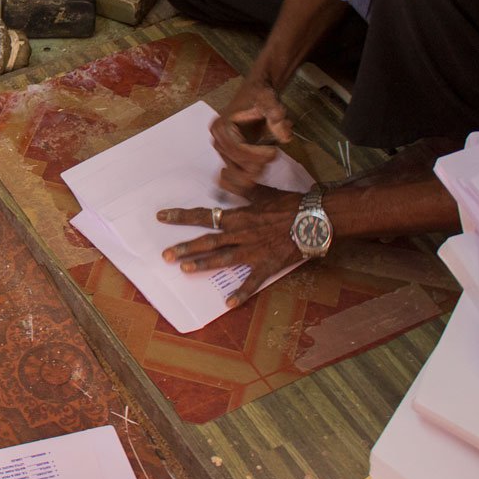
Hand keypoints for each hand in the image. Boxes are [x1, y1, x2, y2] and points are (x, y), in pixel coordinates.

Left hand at [156, 186, 304, 307]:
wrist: (316, 218)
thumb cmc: (290, 204)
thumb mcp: (262, 192)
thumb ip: (240, 188)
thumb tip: (221, 175)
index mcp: (239, 216)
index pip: (204, 215)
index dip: (182, 216)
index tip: (162, 217)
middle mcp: (241, 234)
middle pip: (208, 241)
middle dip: (186, 247)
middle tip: (166, 255)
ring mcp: (254, 251)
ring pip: (223, 258)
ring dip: (203, 264)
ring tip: (184, 269)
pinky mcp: (268, 264)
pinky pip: (252, 281)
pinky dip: (241, 293)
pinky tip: (228, 303)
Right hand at [211, 82, 293, 195]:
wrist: (256, 93)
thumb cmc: (260, 95)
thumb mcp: (269, 99)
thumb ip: (276, 114)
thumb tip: (285, 137)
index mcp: (222, 127)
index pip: (237, 150)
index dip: (256, 156)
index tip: (274, 152)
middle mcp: (217, 140)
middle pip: (236, 163)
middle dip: (257, 163)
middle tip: (274, 152)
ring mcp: (222, 150)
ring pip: (236, 172)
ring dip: (254, 169)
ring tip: (269, 155)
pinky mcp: (228, 156)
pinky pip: (233, 175)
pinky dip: (244, 179)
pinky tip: (257, 176)